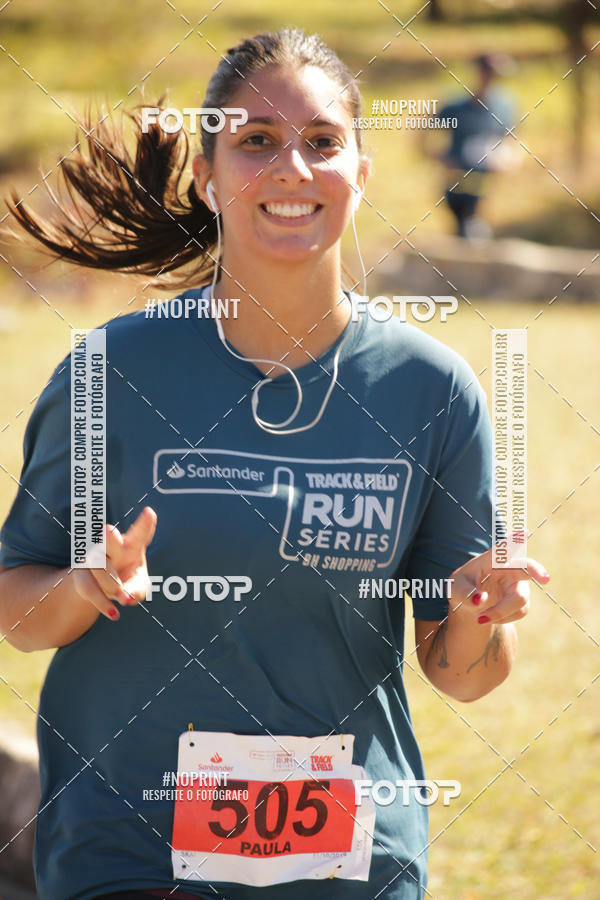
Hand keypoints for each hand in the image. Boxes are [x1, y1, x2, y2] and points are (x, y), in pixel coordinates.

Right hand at [71, 506, 156, 620]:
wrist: (101, 590)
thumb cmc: (127, 581)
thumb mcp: (139, 588)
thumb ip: (138, 591)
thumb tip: (127, 598)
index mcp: (131, 545)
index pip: (139, 533)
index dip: (145, 524)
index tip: (150, 512)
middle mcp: (110, 547)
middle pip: (109, 538)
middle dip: (109, 536)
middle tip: (110, 531)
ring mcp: (93, 559)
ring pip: (100, 567)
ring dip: (113, 584)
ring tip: (123, 597)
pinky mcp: (81, 576)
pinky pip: (89, 588)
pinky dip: (102, 603)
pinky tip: (114, 613)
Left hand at [449, 541, 549, 625]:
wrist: (471, 602)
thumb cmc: (463, 587)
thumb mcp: (455, 589)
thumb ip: (465, 593)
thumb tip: (480, 600)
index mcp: (490, 559)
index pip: (503, 548)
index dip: (514, 540)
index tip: (525, 532)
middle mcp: (508, 567)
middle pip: (526, 566)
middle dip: (536, 571)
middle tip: (545, 579)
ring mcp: (518, 583)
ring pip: (519, 598)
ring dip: (500, 611)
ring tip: (479, 618)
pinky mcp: (522, 599)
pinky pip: (519, 612)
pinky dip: (502, 618)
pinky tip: (490, 616)